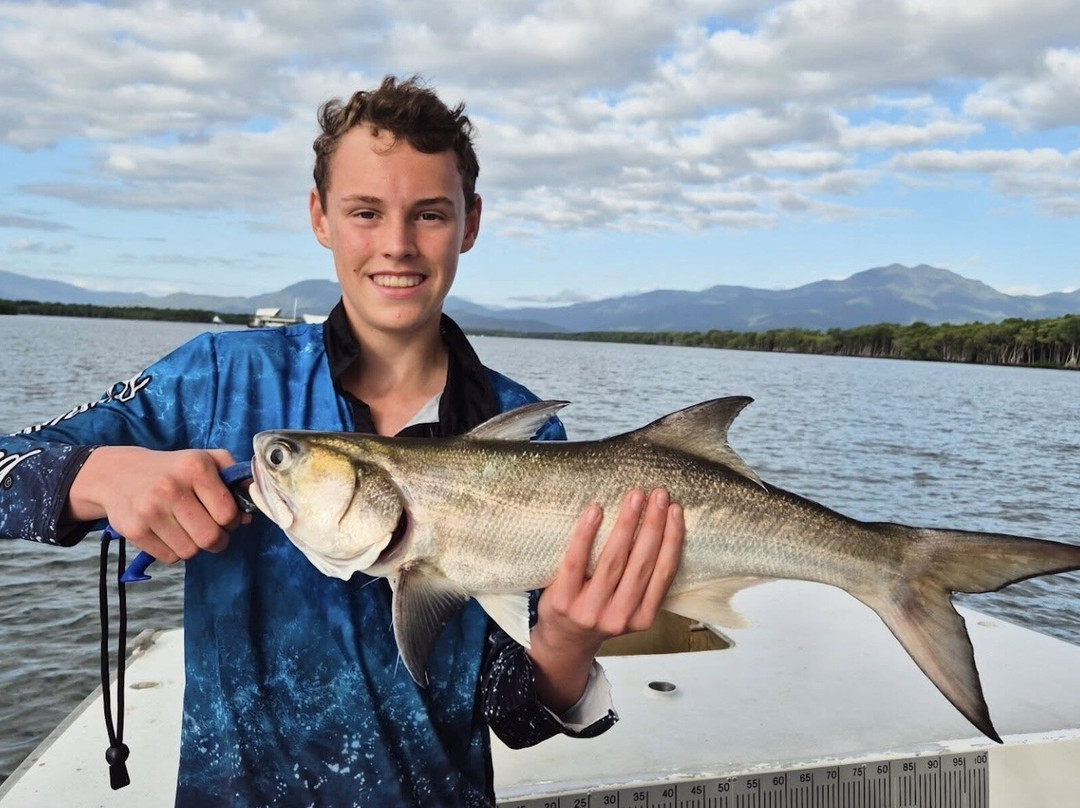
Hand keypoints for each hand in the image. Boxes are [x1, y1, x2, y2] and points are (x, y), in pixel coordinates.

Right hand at [66, 446, 246, 562]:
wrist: (117, 474)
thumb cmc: (173, 469)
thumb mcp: (206, 460)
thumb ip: (236, 477)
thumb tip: (251, 510)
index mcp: (195, 468)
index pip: (227, 513)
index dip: (233, 521)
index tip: (226, 517)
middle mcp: (171, 488)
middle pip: (210, 538)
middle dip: (218, 540)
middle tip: (213, 532)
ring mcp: (150, 510)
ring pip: (191, 551)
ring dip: (196, 546)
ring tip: (188, 529)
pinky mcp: (134, 530)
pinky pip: (170, 558)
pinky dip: (175, 551)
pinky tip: (170, 533)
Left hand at [528, 488, 683, 713]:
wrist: (563, 641)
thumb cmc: (600, 613)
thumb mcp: (630, 608)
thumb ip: (644, 582)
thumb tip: (662, 527)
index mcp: (642, 617)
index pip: (664, 573)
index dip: (672, 540)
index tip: (676, 511)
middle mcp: (619, 616)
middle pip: (641, 564)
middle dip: (653, 526)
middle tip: (659, 494)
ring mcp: (590, 610)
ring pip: (613, 561)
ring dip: (626, 525)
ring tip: (634, 497)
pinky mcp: (562, 601)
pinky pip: (575, 562)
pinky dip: (586, 535)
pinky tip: (595, 511)